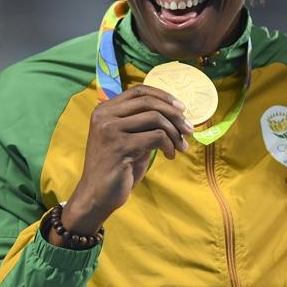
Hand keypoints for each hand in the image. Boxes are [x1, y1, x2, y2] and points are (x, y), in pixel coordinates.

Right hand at [55, 85, 193, 241]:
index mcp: (105, 109)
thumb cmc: (116, 168)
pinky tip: (170, 156)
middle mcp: (105, 115)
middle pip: (149, 102)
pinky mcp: (119, 146)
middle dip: (174, 114)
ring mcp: (110, 129)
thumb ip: (143, 123)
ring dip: (174, 132)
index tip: (181, 108)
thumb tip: (175, 113)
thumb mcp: (129, 138)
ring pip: (155, 118)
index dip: (163, 96)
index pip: (139, 91)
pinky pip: (155, 137)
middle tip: (189, 129)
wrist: (97, 195)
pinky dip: (169, 145)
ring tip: (181, 147)